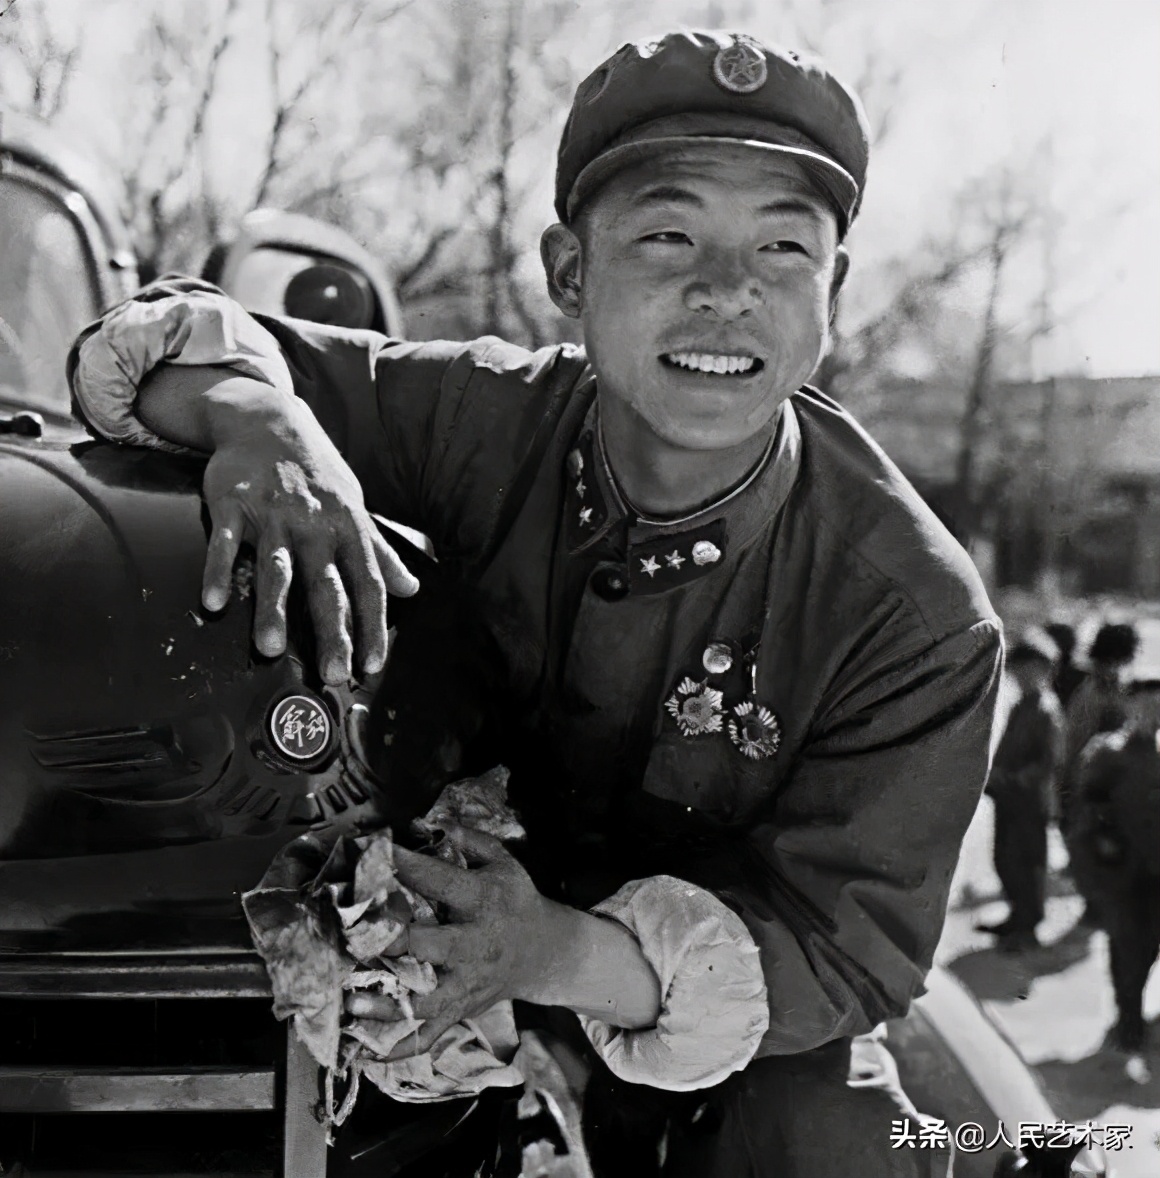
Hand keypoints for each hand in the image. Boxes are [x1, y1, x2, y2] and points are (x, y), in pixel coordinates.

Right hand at [197, 389, 418, 682]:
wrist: (269, 419)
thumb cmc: (317, 473)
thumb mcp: (355, 508)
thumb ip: (380, 553)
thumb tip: (412, 589)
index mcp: (348, 528)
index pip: (368, 584)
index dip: (373, 625)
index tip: (373, 664)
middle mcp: (315, 525)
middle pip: (326, 585)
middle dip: (332, 631)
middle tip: (332, 673)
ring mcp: (273, 514)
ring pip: (276, 568)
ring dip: (273, 609)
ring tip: (271, 648)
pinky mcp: (233, 503)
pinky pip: (225, 543)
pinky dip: (218, 571)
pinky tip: (213, 603)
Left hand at [344, 825, 560, 1059]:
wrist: (545, 952)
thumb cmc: (514, 900)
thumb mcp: (503, 861)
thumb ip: (469, 840)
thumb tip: (432, 822)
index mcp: (484, 901)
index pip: (441, 881)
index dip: (407, 866)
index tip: (372, 854)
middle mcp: (475, 945)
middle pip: (432, 945)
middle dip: (394, 943)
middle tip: (354, 937)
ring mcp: (468, 984)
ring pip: (426, 1001)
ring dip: (387, 1004)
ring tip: (350, 1003)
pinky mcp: (461, 1010)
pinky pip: (429, 1036)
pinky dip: (398, 1047)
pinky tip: (364, 1050)